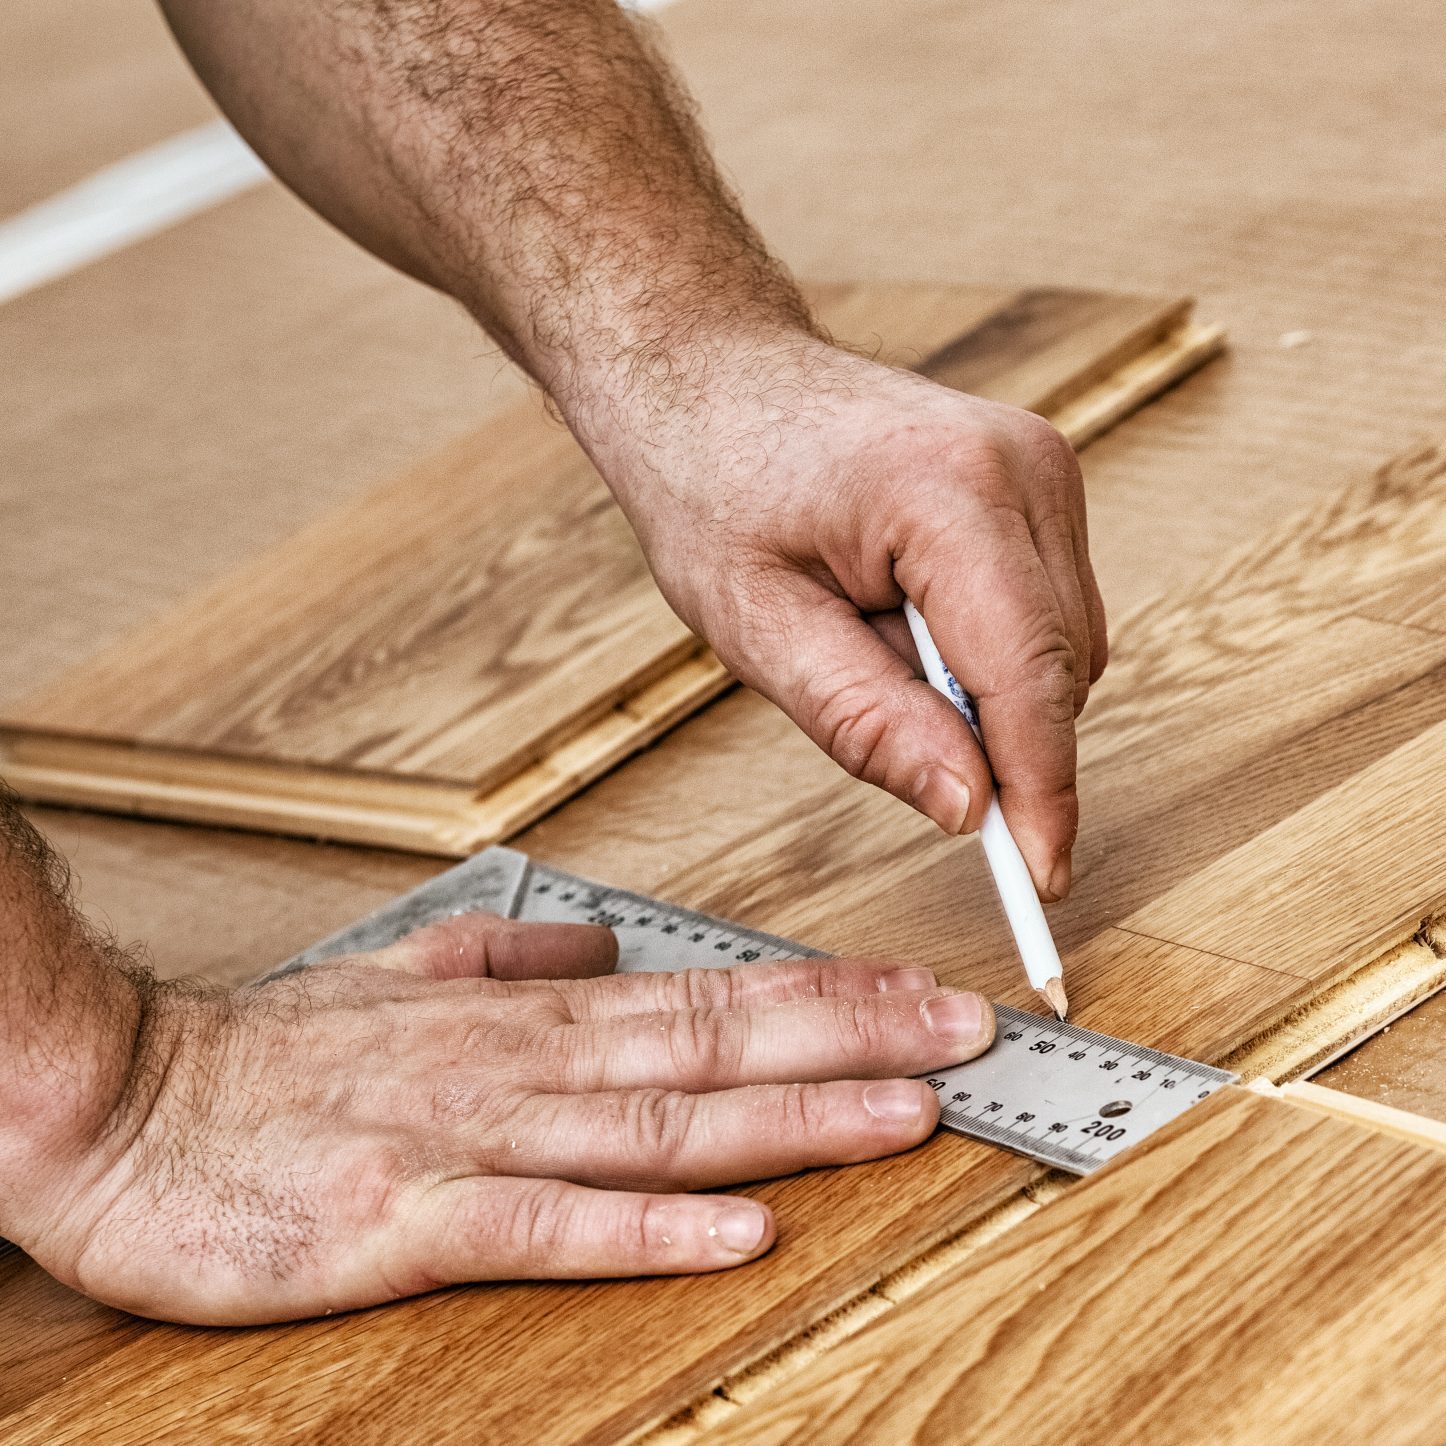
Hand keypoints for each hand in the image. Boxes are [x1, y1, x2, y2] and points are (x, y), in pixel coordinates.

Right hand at [12, 912, 993, 1324]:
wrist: (118, 1102)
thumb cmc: (264, 1054)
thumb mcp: (398, 978)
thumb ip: (511, 961)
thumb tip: (604, 944)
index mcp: (523, 1019)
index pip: (705, 994)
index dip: (825, 995)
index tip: (921, 993)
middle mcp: (519, 1070)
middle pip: (712, 1048)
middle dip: (853, 1041)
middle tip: (966, 1034)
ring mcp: (466, 1143)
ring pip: (657, 1125)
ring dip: (789, 1120)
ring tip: (904, 1114)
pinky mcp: (403, 1226)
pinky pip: (544, 1225)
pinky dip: (648, 1225)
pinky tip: (737, 1228)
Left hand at [589, 338, 1107, 900]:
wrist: (710, 374)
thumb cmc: (711, 480)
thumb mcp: (757, 626)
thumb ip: (868, 722)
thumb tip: (970, 808)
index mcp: (951, 495)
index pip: (1033, 679)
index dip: (1042, 793)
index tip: (1040, 881)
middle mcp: (1023, 468)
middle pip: (1061, 671)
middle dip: (994, 737)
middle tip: (878, 726)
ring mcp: (1041, 466)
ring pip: (1064, 648)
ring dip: (983, 690)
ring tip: (867, 638)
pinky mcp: (1037, 481)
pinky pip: (1047, 611)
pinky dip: (987, 650)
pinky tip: (899, 614)